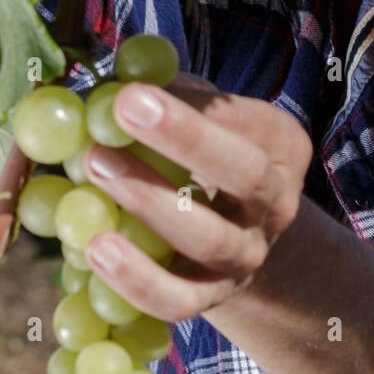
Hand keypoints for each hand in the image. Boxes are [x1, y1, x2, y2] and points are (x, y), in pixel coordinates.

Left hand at [82, 74, 313, 322]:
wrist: (238, 235)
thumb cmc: (206, 155)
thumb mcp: (204, 117)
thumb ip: (170, 92)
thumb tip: (117, 73)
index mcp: (281, 145)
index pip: (247, 121)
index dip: (194, 106)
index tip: (137, 87)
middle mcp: (276, 203)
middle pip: (246, 173)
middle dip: (186, 138)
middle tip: (124, 108)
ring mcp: (248, 256)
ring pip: (210, 238)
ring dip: (148, 200)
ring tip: (92, 164)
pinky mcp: (212, 298)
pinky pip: (179, 300)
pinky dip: (137, 280)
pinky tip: (93, 248)